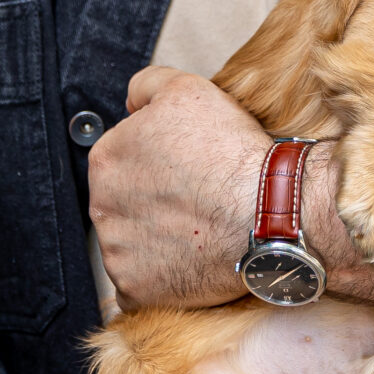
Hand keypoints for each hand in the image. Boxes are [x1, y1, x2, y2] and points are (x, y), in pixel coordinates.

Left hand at [92, 68, 373, 314]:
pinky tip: (192, 260)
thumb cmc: (232, 154)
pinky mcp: (135, 288)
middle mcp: (102, 205)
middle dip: (154, 200)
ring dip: (157, 239)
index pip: (122, 158)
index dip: (158, 160)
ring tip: (199, 228)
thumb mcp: (190, 90)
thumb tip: (131, 101)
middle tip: (197, 197)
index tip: (187, 167)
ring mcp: (116, 251)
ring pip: (130, 243)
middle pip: (123, 201)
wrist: (272, 212)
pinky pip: (139, 284)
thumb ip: (147, 85)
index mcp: (107, 158)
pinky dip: (161, 276)